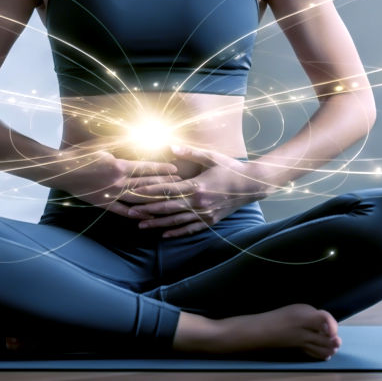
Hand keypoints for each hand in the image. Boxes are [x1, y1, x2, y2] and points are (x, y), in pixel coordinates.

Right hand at [51, 148, 180, 218]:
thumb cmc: (80, 154)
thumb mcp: (102, 144)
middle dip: (164, 185)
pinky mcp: (104, 204)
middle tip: (180, 185)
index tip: (176, 170)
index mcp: (119, 166)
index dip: (162, 169)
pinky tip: (146, 216)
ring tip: (169, 200)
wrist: (61, 171)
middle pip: (146, 184)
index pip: (146, 168)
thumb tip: (138, 135)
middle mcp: (118, 182)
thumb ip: (121, 141)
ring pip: (138, 199)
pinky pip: (123, 211)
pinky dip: (136, 214)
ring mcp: (111, 195)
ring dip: (155, 200)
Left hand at [124, 145, 273, 237]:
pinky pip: (190, 229)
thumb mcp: (211, 157)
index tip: (133, 193)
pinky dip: (176, 232)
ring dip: (157, 224)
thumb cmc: (230, 168)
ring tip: (140, 226)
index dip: (149, 192)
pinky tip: (164, 235)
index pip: (167, 189)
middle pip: (167, 207)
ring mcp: (205, 213)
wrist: (252, 185)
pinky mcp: (210, 221)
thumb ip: (190, 153)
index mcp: (197, 185)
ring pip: (176, 221)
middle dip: (146, 210)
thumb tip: (170, 146)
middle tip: (129, 213)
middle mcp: (199, 202)